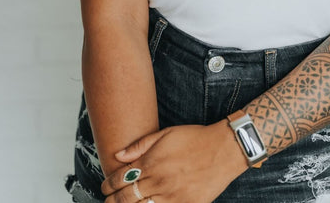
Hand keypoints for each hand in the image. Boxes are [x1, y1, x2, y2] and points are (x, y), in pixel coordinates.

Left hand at [101, 119, 249, 202]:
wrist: (224, 149)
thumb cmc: (196, 138)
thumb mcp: (167, 133)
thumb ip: (141, 145)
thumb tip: (118, 155)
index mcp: (152, 162)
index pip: (120, 179)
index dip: (108, 184)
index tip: (105, 186)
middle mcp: (158, 181)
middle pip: (125, 198)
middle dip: (112, 201)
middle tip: (108, 200)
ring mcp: (171, 196)